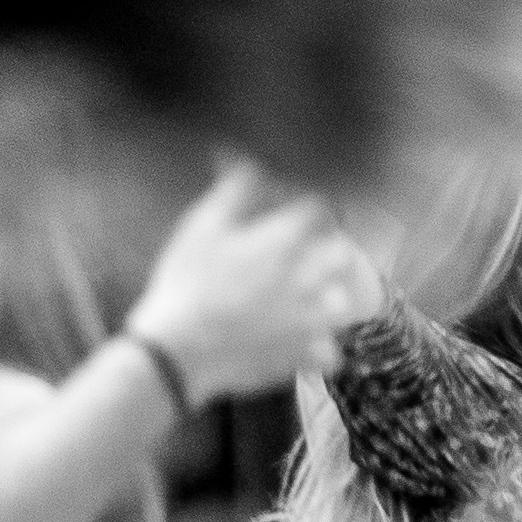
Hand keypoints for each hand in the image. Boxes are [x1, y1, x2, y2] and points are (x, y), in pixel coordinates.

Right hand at [128, 162, 375, 408]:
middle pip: (342, 256)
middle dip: (330, 251)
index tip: (303, 213)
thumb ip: (234, 192)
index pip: (318, 211)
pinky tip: (303, 342)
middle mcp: (307, 277)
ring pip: (341, 305)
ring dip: (329, 300)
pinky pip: (330, 352)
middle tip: (311, 257)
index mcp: (283, 240)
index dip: (311, 209)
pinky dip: (320, 347)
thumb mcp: (202, 225)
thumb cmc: (186, 282)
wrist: (179, 350)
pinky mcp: (304, 355)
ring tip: (310, 303)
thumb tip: (251, 165)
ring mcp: (310, 320)